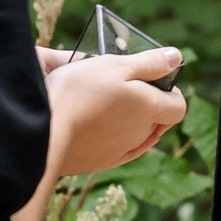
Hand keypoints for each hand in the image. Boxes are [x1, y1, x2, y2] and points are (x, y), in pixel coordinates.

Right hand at [46, 47, 187, 173]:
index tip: (155, 79)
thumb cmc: (79, 92)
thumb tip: (175, 56)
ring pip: (136, 135)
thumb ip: (149, 63)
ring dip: (129, 120)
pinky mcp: (99, 163)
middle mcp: (140, 134)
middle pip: (157, 120)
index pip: (178, 106)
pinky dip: (115, 137)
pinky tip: (100, 127)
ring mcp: (120, 152)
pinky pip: (118, 150)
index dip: (171, 91)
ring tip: (105, 102)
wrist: (42, 132)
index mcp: (149, 109)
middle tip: (125, 85)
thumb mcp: (115, 65)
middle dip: (149, 103)